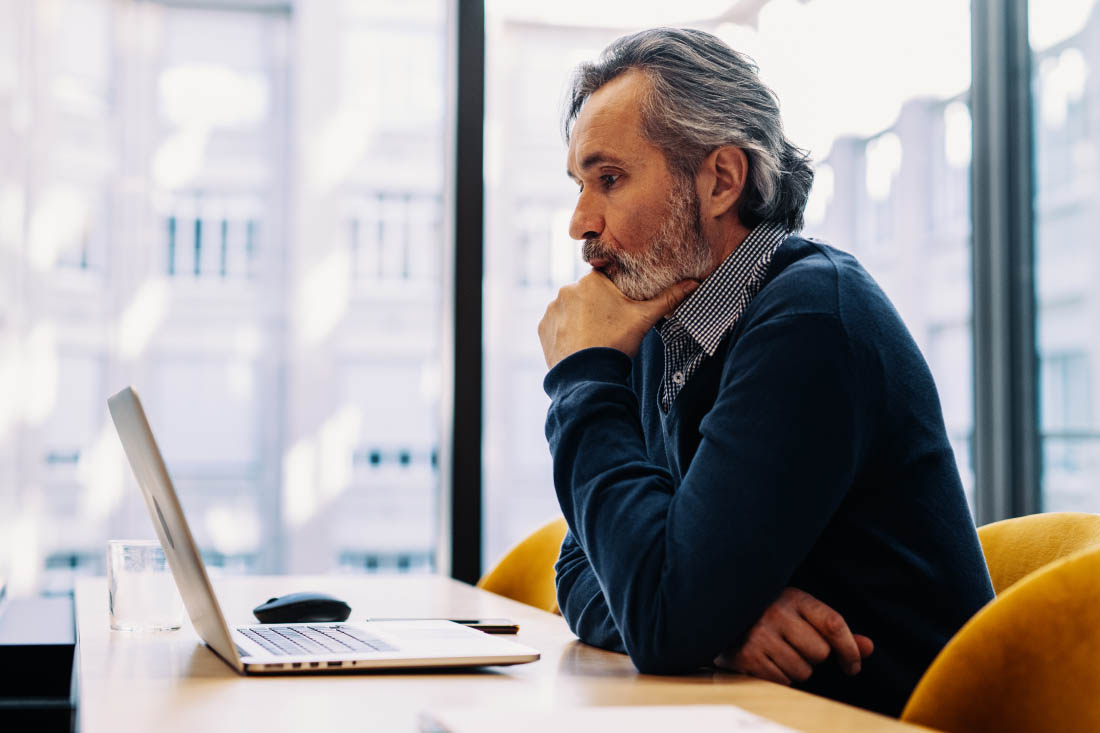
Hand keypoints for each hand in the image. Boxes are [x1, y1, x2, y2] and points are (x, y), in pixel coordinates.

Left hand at [538, 271, 698, 368]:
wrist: (587, 377)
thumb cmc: (616, 343)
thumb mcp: (644, 319)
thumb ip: (668, 299)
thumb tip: (694, 283)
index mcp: (591, 281)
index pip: (605, 279)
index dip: (614, 293)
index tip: (620, 308)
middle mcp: (567, 289)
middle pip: (587, 294)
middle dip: (597, 307)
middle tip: (609, 327)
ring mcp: (552, 309)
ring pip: (571, 309)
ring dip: (580, 318)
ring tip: (594, 338)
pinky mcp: (543, 327)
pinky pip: (556, 324)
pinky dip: (566, 331)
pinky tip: (580, 344)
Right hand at [713, 587, 873, 684]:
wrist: (720, 613)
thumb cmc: (768, 614)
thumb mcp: (800, 612)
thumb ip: (834, 630)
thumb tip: (869, 647)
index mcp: (794, 597)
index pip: (833, 624)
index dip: (850, 649)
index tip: (853, 665)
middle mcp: (776, 613)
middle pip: (820, 653)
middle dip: (813, 656)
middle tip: (795, 645)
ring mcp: (759, 635)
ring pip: (802, 671)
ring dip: (796, 668)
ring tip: (777, 652)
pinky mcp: (747, 656)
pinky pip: (782, 681)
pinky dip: (779, 677)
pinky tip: (766, 660)